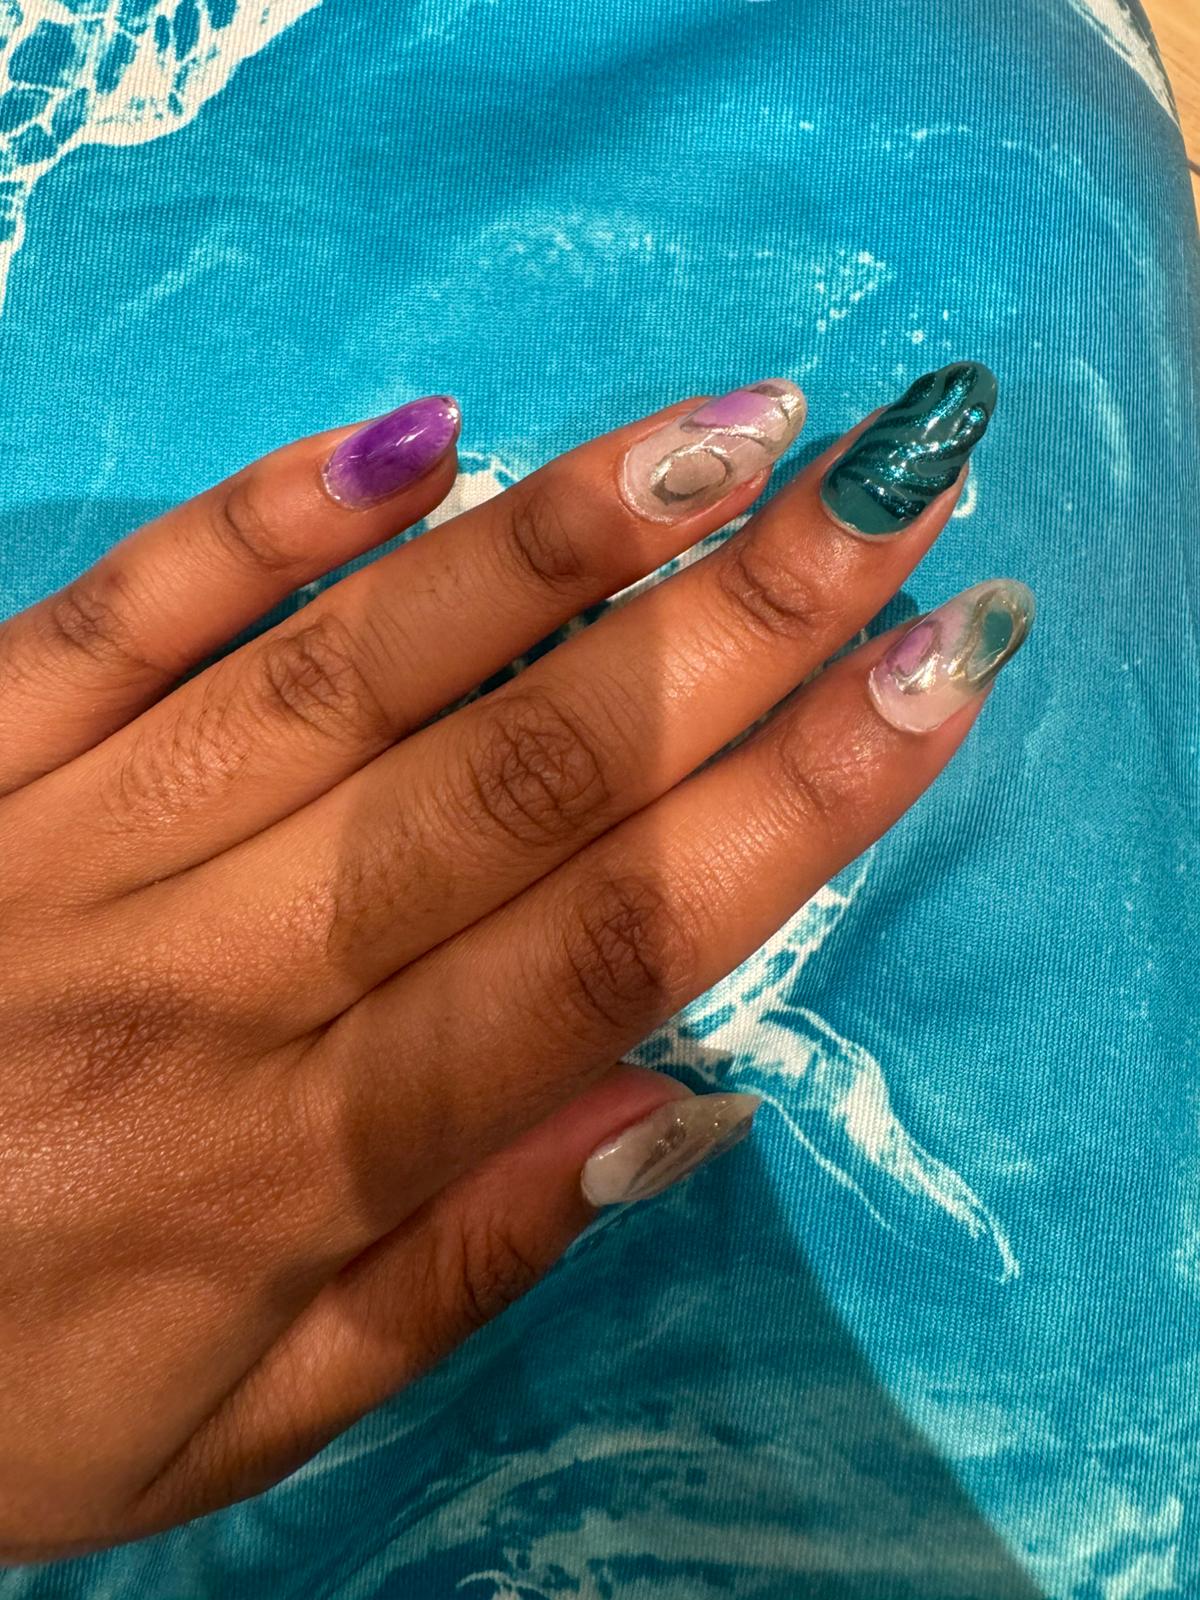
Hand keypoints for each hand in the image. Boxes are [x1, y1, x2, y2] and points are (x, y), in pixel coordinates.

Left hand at [0, 365, 1029, 1556]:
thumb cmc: (4, 1385)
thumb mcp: (246, 1417)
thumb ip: (465, 1263)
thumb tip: (686, 1099)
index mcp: (302, 1155)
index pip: (611, 944)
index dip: (800, 802)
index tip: (939, 669)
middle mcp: (215, 978)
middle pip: (523, 780)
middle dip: (735, 631)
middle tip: (889, 489)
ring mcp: (75, 845)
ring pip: (356, 674)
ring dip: (553, 548)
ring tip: (722, 438)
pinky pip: (124, 618)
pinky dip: (264, 522)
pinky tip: (411, 432)